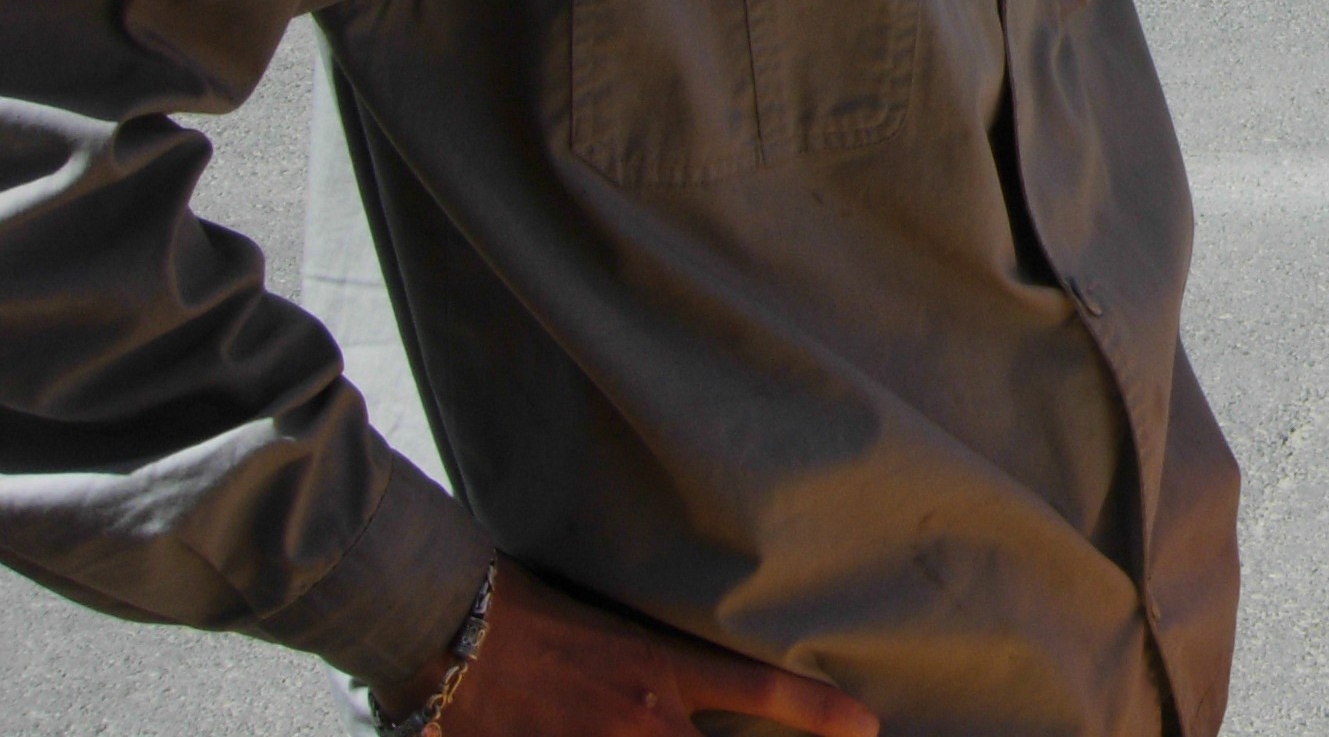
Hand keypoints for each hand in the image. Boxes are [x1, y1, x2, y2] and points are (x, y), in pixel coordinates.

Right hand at [384, 563, 879, 736]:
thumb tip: (694, 696)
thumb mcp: (619, 630)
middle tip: (795, 735)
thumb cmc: (533, 610)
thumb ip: (668, 669)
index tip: (868, 726)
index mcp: (664, 671)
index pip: (762, 690)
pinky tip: (587, 736)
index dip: (818, 712)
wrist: (454, 628)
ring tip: (626, 725)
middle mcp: (644, 720)